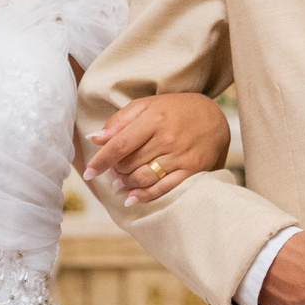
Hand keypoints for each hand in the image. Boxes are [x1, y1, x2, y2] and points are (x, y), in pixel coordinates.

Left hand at [86, 94, 231, 202]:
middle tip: (113, 172)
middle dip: (116, 171)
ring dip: (127, 184)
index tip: (89, 172)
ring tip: (121, 183)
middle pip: (130, 163)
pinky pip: (164, 188)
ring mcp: (181, 156)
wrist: (214, 116)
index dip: (102, 161)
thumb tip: (94, 139)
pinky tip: (132, 198)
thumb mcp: (147, 106)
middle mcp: (167, 138)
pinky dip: (145, 196)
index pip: (120, 144)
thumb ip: (119, 122)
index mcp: (154, 119)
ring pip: (144, 178)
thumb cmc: (175, 110)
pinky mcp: (192, 170)